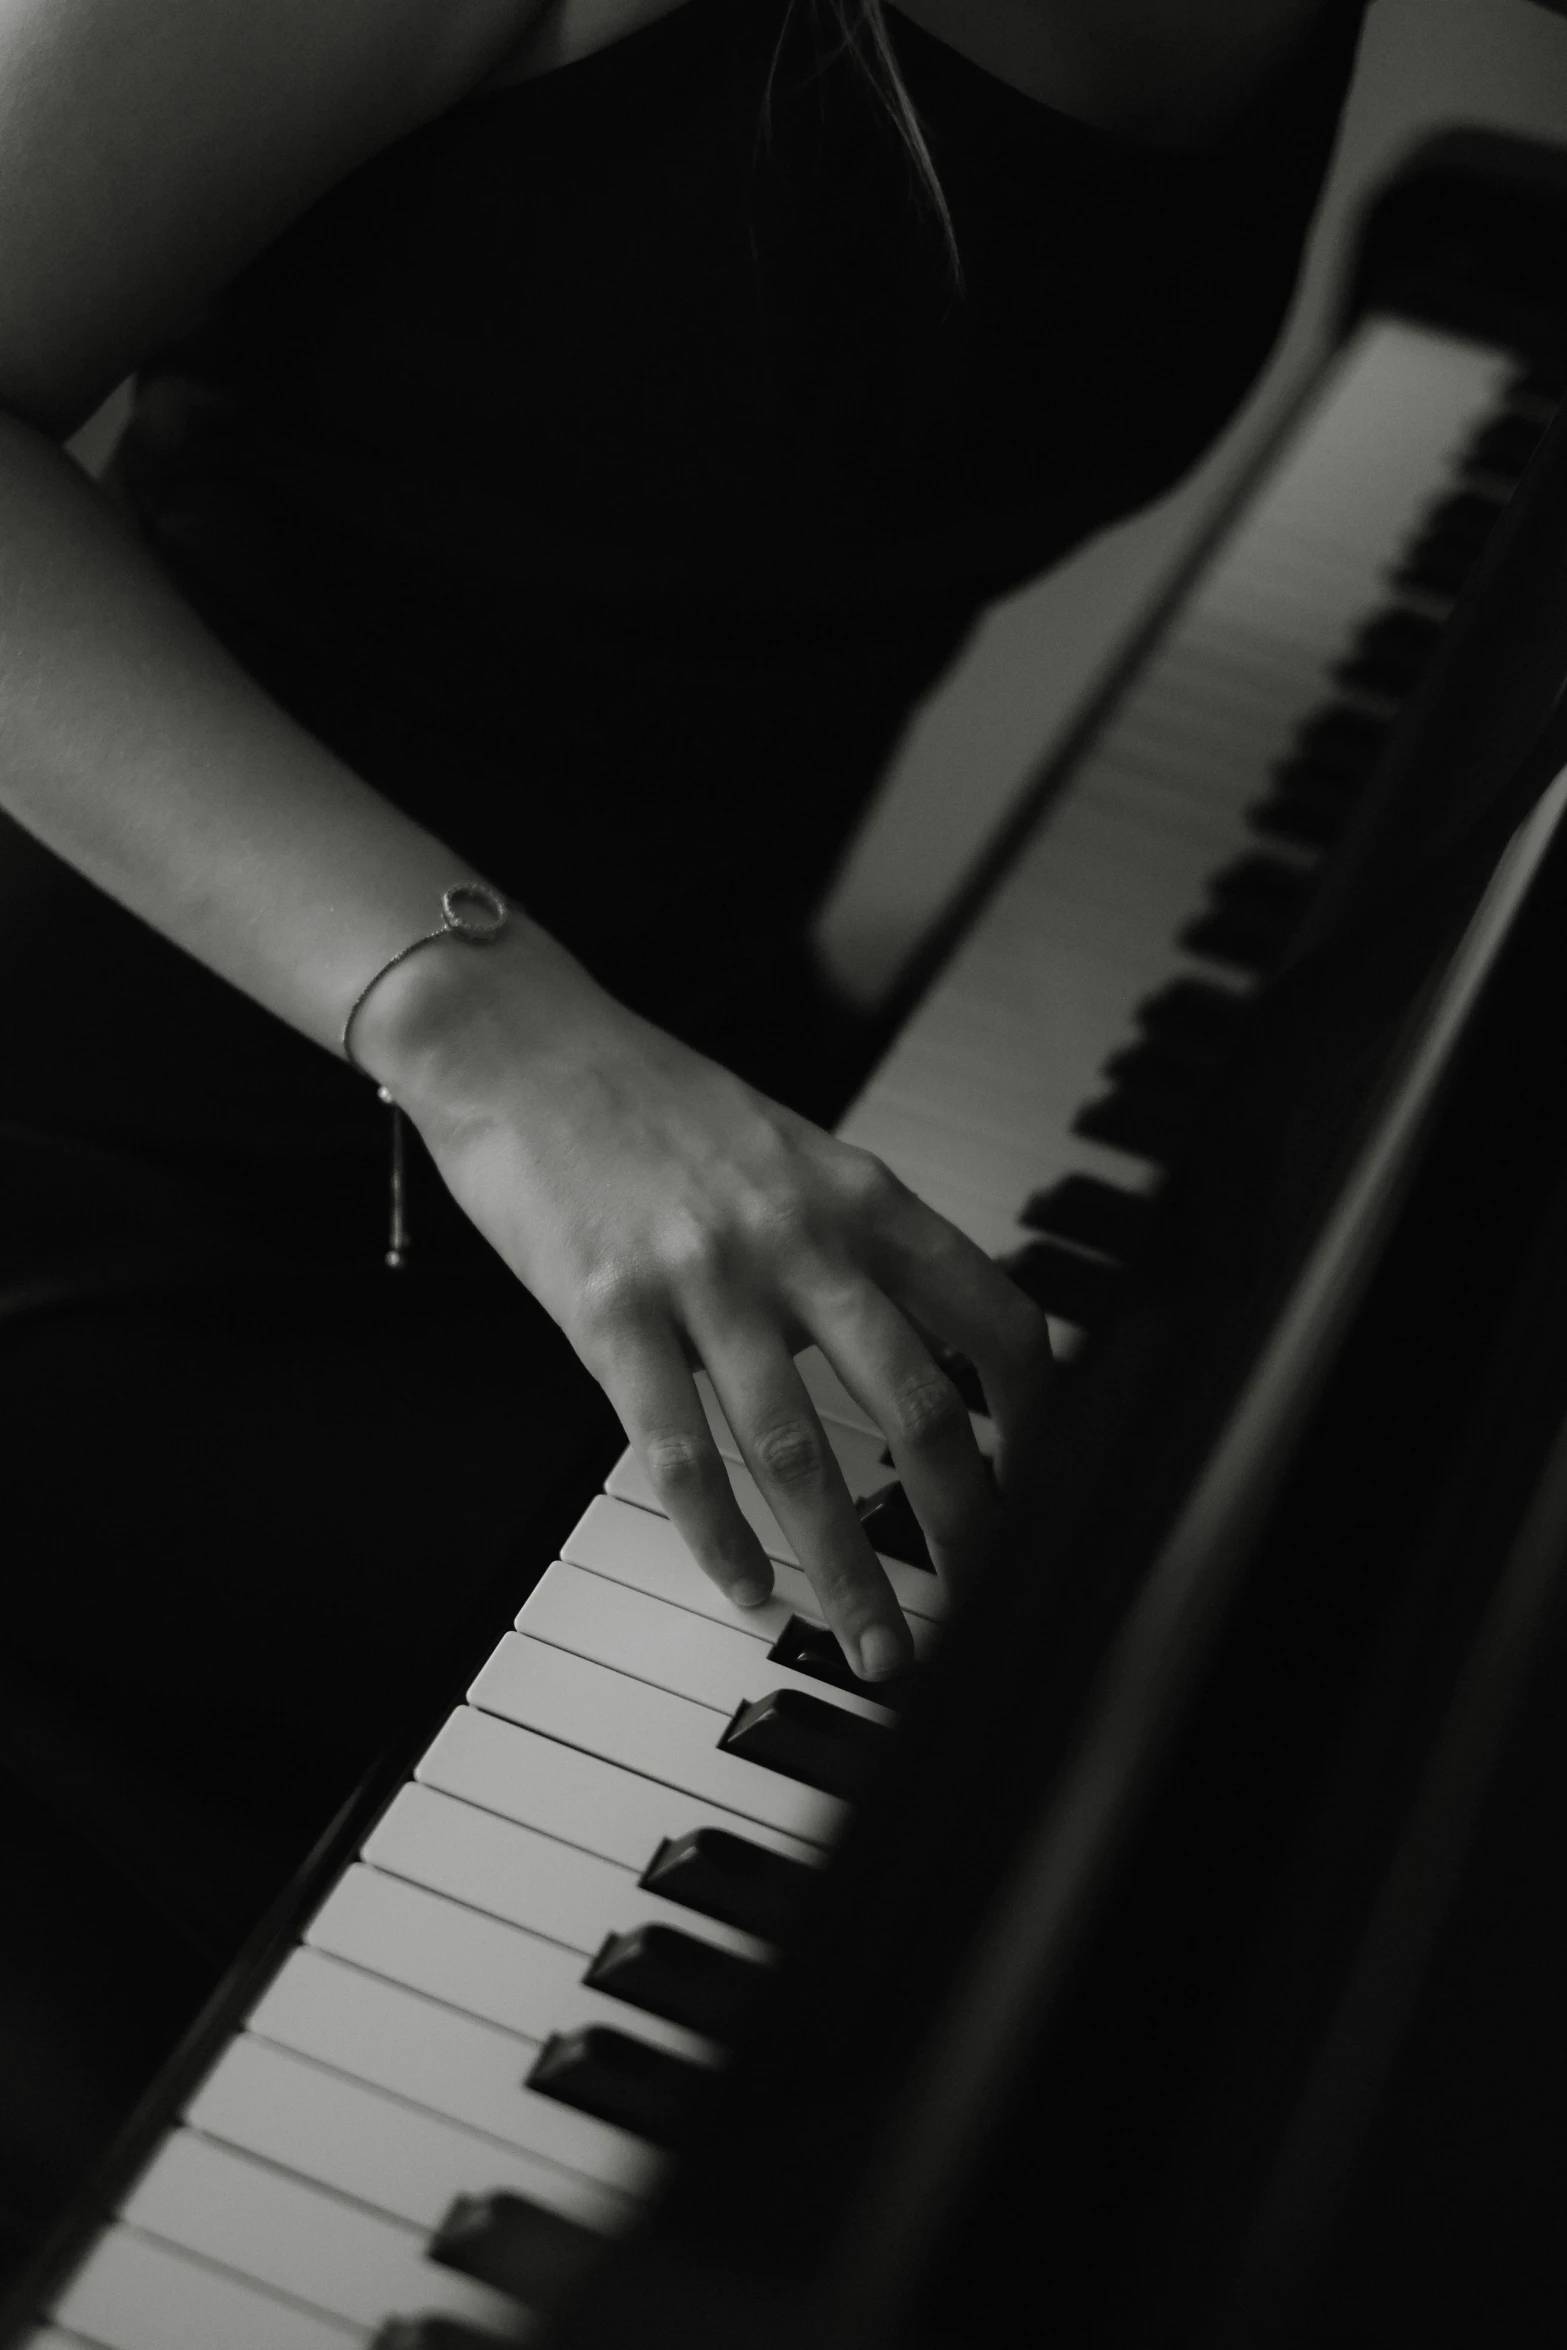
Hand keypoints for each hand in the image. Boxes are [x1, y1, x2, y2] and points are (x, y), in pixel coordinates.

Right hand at [367, 929, 1053, 1680]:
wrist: (523, 1044)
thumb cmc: (654, 1103)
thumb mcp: (791, 1151)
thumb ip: (856, 1240)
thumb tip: (923, 1347)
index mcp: (857, 1194)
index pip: (993, 1316)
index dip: (1037, 1414)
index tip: (1040, 1481)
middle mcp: (797, 1237)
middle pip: (917, 1403)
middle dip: (964, 1519)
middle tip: (980, 1596)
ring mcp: (703, 1277)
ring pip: (800, 1451)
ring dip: (847, 1568)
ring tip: (875, 1641)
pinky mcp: (608, 1312)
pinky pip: (678, 1452)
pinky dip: (719, 1538)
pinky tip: (745, 1586)